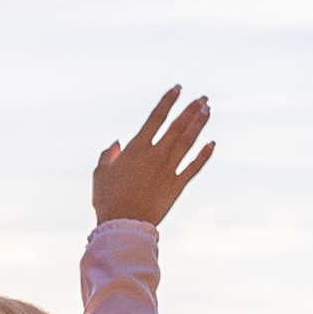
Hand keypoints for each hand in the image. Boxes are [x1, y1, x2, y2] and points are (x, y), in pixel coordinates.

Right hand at [91, 88, 216, 225]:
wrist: (124, 224)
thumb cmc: (108, 200)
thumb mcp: (100, 174)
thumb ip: (107, 156)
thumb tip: (116, 143)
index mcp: (137, 148)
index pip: (156, 117)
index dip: (168, 101)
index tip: (178, 88)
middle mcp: (156, 155)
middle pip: (178, 126)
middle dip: (191, 109)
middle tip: (203, 98)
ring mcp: (169, 170)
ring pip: (189, 142)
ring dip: (199, 124)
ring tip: (208, 111)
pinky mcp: (177, 186)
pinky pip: (194, 167)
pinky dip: (204, 155)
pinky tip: (212, 143)